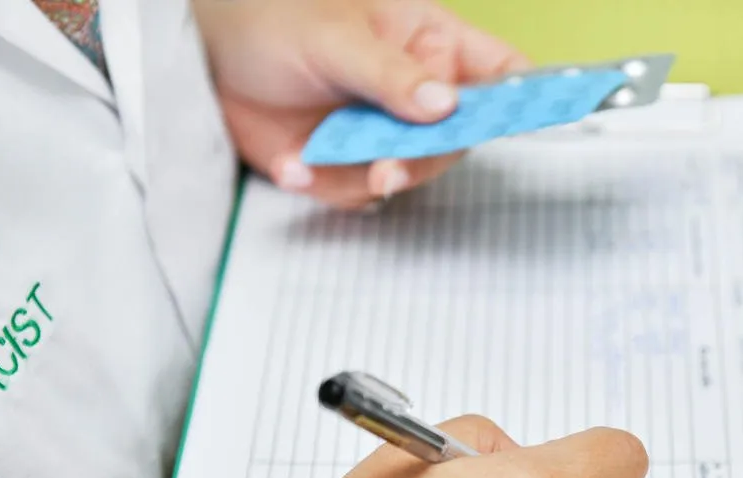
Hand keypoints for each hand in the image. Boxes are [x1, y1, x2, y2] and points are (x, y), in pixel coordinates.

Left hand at [192, 0, 530, 209]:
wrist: (207, 57)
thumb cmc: (269, 19)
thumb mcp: (332, 38)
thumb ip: (390, 75)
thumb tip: (446, 105)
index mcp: (428, 42)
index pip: (499, 70)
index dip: (526, 96)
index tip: (535, 120)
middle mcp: (414, 91)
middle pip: (455, 140)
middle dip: (419, 159)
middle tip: (385, 169)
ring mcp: (383, 130)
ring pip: (408, 174)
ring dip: (365, 178)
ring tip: (317, 162)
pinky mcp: (348, 164)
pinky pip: (357, 192)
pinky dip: (324, 187)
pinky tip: (292, 165)